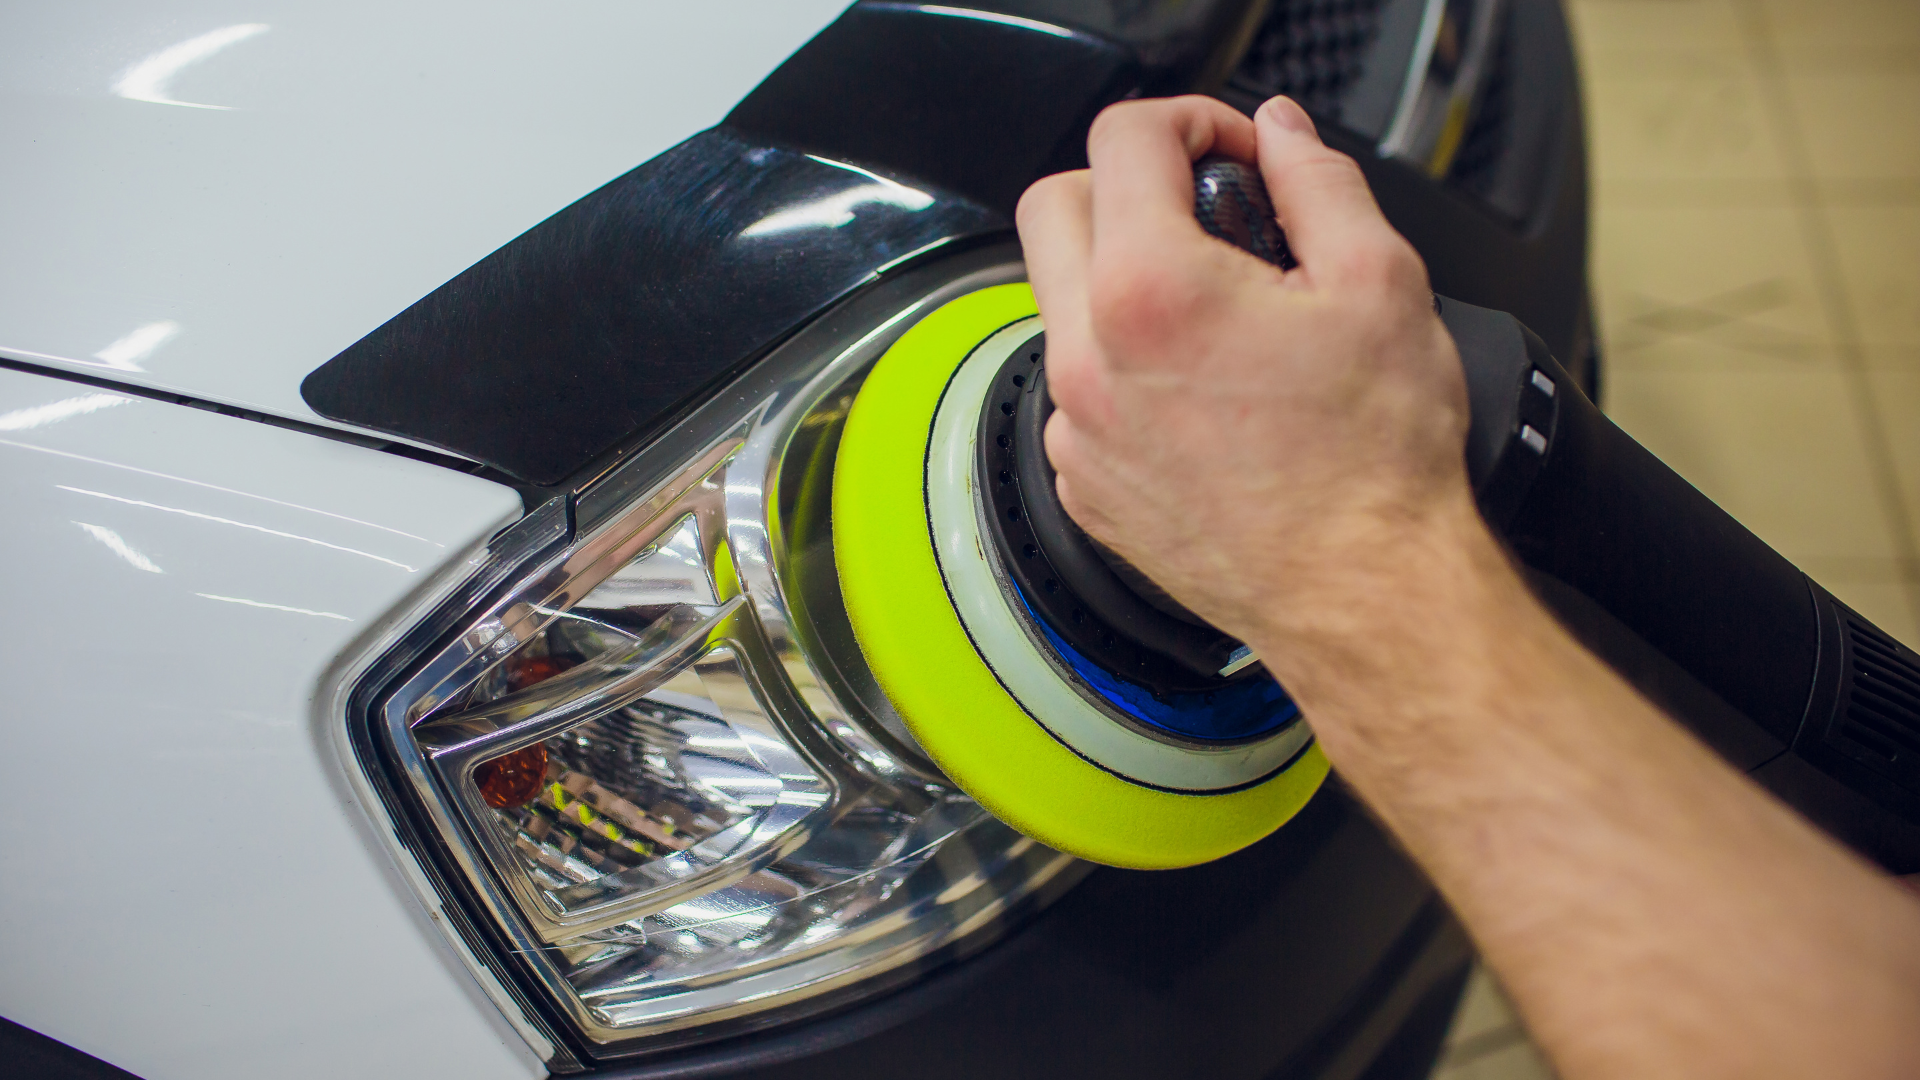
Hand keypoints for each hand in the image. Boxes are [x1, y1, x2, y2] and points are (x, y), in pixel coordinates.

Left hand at [1017, 94, 1491, 664]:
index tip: (1231, 149)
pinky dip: (1121, 367)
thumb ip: (1316, 183)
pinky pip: (1076, 390)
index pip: (1122, 139)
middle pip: (1052, 206)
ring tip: (1212, 309)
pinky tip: (1198, 391)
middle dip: (1123, 183)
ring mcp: (1077, 428)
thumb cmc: (1374, 465)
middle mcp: (1089, 359)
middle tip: (1199, 208)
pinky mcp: (1081, 482)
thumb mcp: (1380, 281)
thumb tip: (1280, 138)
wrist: (1361, 594)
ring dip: (1119, 278)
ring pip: (1058, 304)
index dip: (1191, 118)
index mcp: (1151, 293)